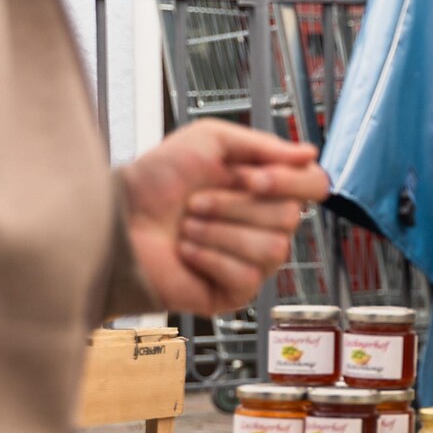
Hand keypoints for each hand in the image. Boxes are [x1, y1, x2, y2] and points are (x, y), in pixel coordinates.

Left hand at [119, 121, 330, 314]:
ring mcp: (253, 260)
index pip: (314, 186)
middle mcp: (265, 223)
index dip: (289, 183)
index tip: (252, 178)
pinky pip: (247, 276)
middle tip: (196, 202)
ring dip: (218, 233)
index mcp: (265, 188)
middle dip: (234, 206)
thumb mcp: (208, 140)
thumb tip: (310, 153)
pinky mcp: (235, 291)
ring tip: (187, 228)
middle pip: (289, 217)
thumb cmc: (154, 182)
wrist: (118, 221)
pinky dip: (209, 259)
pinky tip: (187, 253)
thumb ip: (262, 144)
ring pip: (271, 248)